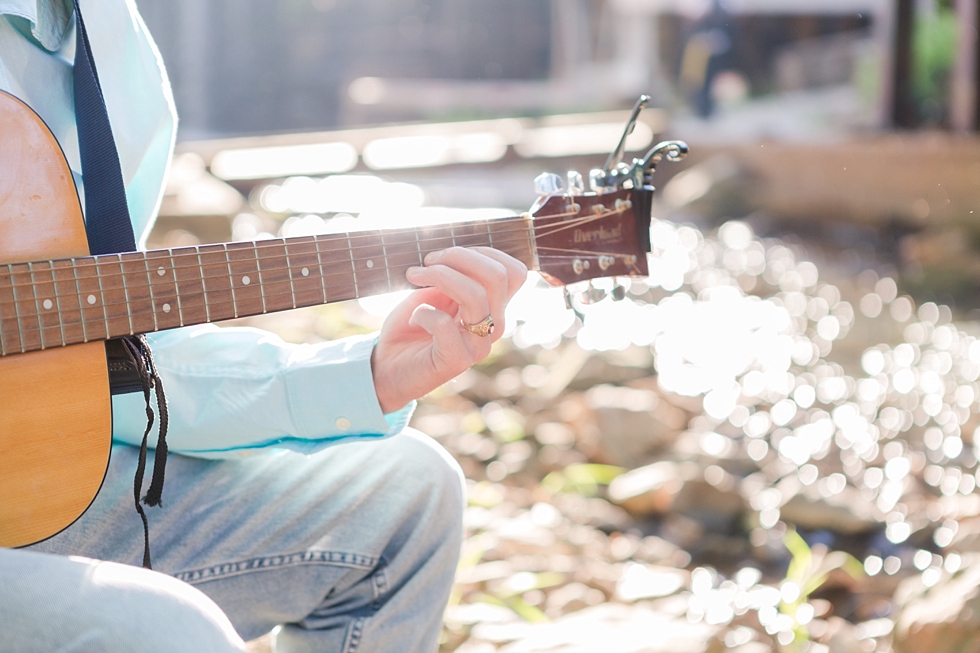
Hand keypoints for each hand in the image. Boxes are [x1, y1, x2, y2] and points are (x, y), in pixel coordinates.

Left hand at [371, 246, 526, 412]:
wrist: (388, 367)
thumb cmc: (411, 326)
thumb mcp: (434, 292)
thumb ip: (453, 275)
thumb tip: (458, 254)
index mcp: (493, 307)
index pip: (514, 272)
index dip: (482, 253)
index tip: (446, 256)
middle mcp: (493, 325)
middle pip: (499, 276)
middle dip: (459, 256)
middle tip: (427, 262)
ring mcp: (478, 345)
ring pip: (476, 295)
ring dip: (439, 275)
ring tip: (415, 276)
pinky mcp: (456, 360)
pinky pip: (444, 323)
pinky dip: (422, 311)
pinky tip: (414, 317)